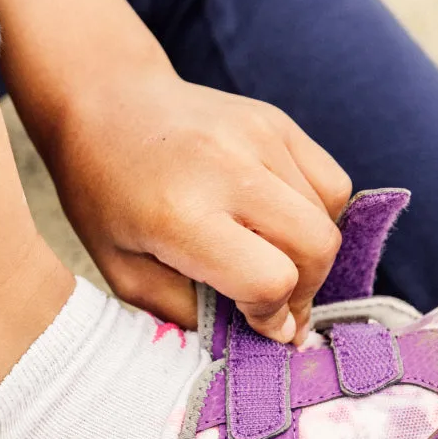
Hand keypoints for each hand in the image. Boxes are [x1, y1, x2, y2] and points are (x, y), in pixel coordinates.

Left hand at [47, 68, 351, 344]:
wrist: (105, 101)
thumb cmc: (106, 197)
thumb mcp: (126, 274)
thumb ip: (190, 312)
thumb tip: (263, 336)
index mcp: (179, 214)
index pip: (268, 280)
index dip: (273, 316)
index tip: (263, 326)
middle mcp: (226, 169)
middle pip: (316, 248)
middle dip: (306, 292)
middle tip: (279, 306)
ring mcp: (258, 136)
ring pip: (329, 217)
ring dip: (311, 256)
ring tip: (276, 262)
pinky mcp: (277, 122)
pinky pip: (331, 183)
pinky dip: (320, 215)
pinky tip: (283, 224)